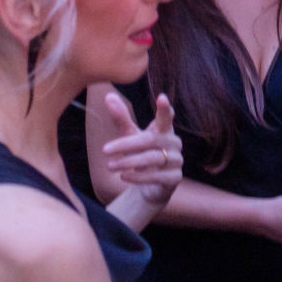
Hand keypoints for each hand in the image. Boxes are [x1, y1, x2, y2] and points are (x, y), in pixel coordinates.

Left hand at [101, 91, 183, 206]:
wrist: (152, 185)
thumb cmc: (142, 153)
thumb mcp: (131, 135)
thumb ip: (122, 118)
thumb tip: (108, 96)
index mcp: (164, 129)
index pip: (166, 117)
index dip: (165, 108)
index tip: (161, 97)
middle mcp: (174, 143)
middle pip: (150, 140)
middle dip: (126, 145)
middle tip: (104, 149)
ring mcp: (177, 160)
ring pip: (152, 158)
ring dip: (128, 162)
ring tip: (109, 165)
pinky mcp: (175, 178)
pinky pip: (156, 176)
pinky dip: (138, 177)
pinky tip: (123, 176)